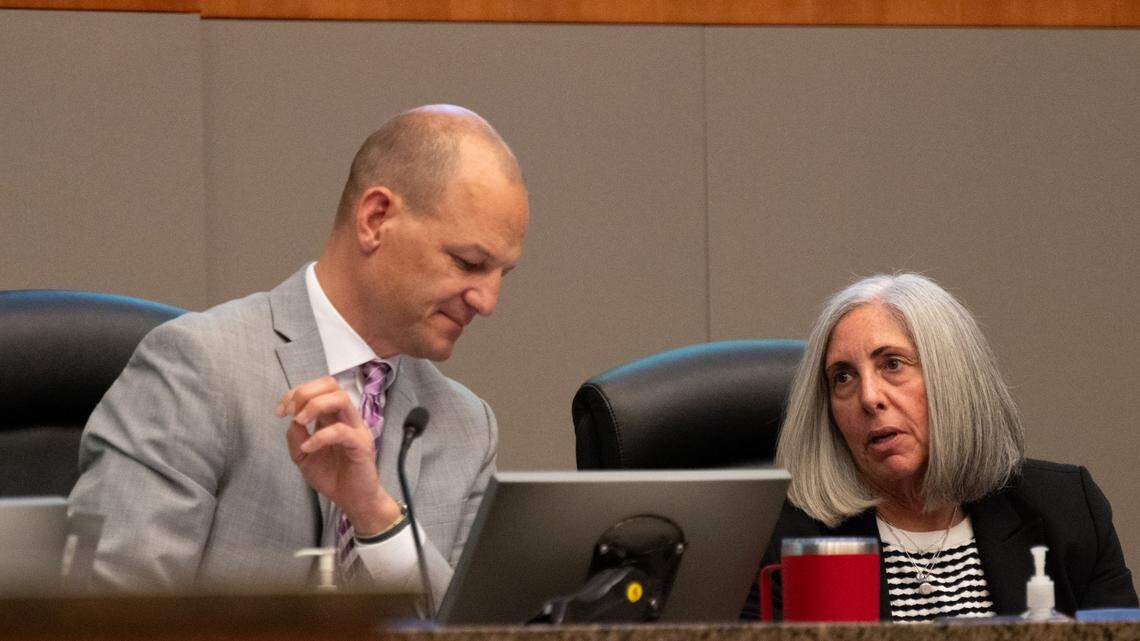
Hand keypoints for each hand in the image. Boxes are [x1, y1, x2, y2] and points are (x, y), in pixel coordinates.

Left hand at [279, 376, 401, 534]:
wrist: (352, 501)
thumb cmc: (332, 477)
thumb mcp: (303, 456)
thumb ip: (296, 437)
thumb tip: (292, 421)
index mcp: (334, 416)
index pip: (319, 388)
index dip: (296, 393)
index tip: (280, 411)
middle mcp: (346, 418)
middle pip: (331, 384)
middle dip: (305, 392)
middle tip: (291, 412)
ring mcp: (356, 429)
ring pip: (340, 399)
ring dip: (315, 406)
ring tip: (300, 421)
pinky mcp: (361, 445)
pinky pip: (341, 431)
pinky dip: (320, 436)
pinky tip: (308, 448)